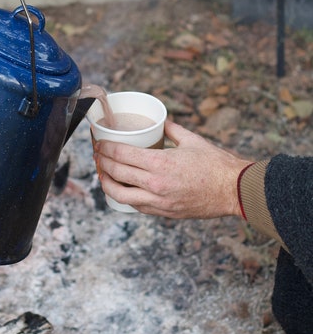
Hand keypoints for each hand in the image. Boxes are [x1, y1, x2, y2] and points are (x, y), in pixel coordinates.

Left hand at [93, 120, 251, 218]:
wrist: (235, 191)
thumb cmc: (216, 164)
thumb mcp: (191, 140)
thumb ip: (171, 129)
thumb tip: (161, 121)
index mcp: (160, 163)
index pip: (121, 155)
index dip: (105, 148)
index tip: (99, 143)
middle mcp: (156, 184)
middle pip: (116, 173)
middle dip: (101, 163)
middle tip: (97, 155)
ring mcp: (159, 201)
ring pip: (121, 195)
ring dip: (107, 184)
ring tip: (101, 175)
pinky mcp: (165, 212)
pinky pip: (137, 206)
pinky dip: (124, 197)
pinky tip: (121, 189)